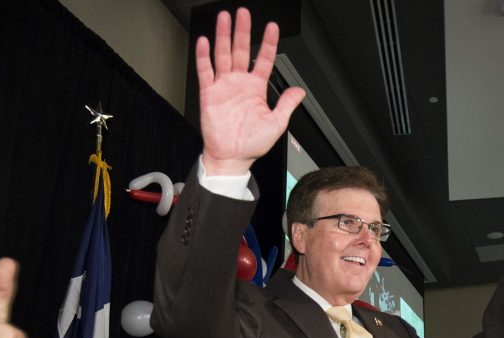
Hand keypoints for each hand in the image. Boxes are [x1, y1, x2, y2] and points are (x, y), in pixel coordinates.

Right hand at [197, 8, 304, 174]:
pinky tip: (204, 42)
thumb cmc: (251, 144)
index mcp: (256, 88)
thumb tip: (299, 91)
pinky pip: (205, 71)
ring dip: (223, 37)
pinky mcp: (209, 94)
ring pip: (223, 55)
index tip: (273, 27)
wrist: (231, 158)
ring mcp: (224, 86)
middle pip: (242, 50)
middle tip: (243, 13)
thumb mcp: (277, 124)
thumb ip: (287, 104)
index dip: (269, 43)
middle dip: (243, 31)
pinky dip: (204, 57)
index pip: (264, 59)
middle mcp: (239, 83)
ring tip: (224, 19)